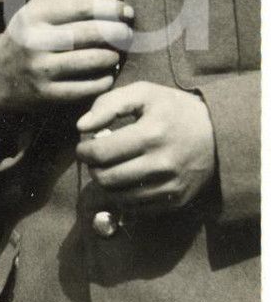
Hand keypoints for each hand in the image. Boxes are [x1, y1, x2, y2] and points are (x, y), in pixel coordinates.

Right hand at [0, 0, 133, 116]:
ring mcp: (41, 69)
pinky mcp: (48, 94)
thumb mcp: (39, 7)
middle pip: (92, 32)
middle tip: (128, 33)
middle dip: (119, 31)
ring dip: (114, 56)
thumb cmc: (28, 34)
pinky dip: (105, 79)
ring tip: (116, 53)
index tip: (125, 10)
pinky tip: (106, 73)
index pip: (83, 6)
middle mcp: (35, 40)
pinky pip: (89, 87)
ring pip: (93, 60)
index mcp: (34, 14)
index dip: (111, 7)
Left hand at [75, 82, 215, 211]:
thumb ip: (108, 104)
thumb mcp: (144, 93)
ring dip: (106, 183)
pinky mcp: (176, 200)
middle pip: (106, 178)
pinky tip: (128, 180)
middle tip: (97, 157)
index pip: (100, 153)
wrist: (220, 134)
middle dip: (93, 168)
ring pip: (118, 196)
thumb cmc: (175, 110)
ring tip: (111, 167)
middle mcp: (162, 164)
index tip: (85, 145)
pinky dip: (124, 196)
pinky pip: (136, 208)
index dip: (84, 151)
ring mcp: (170, 185)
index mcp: (151, 134)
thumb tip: (82, 126)